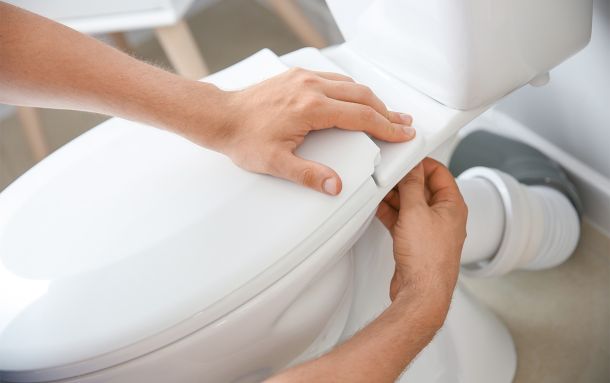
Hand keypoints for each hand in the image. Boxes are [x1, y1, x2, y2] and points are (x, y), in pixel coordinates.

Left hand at [204, 68, 414, 194]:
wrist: (220, 117)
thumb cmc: (244, 138)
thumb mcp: (276, 164)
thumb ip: (308, 175)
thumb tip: (334, 185)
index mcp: (311, 108)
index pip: (361, 116)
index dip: (386, 126)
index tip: (402, 132)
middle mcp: (310, 87)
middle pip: (362, 96)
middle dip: (386, 111)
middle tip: (402, 123)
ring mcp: (303, 78)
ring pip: (349, 84)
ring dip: (370, 99)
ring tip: (384, 112)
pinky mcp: (296, 76)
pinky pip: (332, 78)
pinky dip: (350, 89)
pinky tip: (352, 98)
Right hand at [376, 158, 466, 315]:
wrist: (421, 293)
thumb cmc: (428, 260)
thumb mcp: (415, 212)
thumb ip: (412, 186)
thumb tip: (412, 168)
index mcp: (453, 206)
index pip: (440, 173)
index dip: (422, 164)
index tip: (405, 159)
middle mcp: (445, 218)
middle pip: (424, 189)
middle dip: (405, 181)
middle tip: (389, 175)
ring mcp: (430, 231)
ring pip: (412, 205)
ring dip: (397, 198)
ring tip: (381, 190)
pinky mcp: (417, 243)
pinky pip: (404, 221)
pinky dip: (392, 213)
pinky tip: (379, 209)